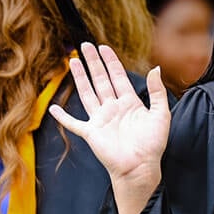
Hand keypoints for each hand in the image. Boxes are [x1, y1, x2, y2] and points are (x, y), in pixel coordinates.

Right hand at [50, 43, 170, 213]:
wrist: (140, 168)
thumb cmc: (153, 144)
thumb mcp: (160, 114)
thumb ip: (157, 91)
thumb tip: (156, 68)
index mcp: (129, 103)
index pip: (118, 76)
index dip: (111, 61)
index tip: (103, 47)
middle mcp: (113, 108)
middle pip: (100, 80)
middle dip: (93, 63)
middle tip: (85, 45)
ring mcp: (101, 119)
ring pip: (87, 93)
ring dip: (80, 78)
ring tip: (72, 61)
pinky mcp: (91, 133)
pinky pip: (74, 123)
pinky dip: (62, 117)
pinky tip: (52, 108)